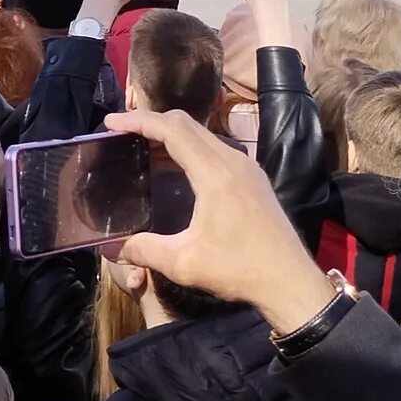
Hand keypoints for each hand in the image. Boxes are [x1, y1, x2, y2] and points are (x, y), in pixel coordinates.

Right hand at [104, 108, 334, 330]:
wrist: (290, 280)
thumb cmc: (239, 269)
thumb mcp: (184, 263)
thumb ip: (144, 250)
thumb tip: (114, 248)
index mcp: (215, 174)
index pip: (172, 130)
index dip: (139, 121)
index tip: (110, 124)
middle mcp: (233, 161)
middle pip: (187, 124)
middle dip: (151, 122)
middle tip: (122, 133)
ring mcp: (247, 167)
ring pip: (203, 135)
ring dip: (172, 135)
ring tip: (143, 148)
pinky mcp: (254, 178)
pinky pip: (216, 149)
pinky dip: (190, 148)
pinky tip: (176, 167)